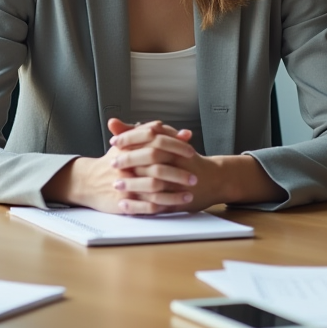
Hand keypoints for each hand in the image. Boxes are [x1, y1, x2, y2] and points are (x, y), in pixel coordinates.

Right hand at [41, 119, 196, 214]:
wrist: (88, 181)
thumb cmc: (114, 162)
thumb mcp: (132, 144)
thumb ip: (160, 138)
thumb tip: (185, 133)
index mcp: (130, 147)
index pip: (156, 141)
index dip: (175, 146)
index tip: (191, 152)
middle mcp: (127, 165)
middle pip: (157, 165)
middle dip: (179, 172)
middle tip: (195, 176)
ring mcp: (125, 184)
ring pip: (154, 187)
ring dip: (174, 192)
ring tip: (189, 193)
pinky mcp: (123, 201)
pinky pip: (146, 205)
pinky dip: (162, 206)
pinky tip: (175, 205)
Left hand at [108, 122, 286, 212]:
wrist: (213, 179)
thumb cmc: (185, 157)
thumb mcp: (164, 140)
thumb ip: (136, 132)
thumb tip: (112, 123)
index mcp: (173, 143)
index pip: (149, 136)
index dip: (129, 139)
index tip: (114, 143)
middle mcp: (178, 159)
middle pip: (151, 156)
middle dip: (129, 160)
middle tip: (112, 164)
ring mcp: (179, 179)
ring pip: (155, 180)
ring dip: (133, 183)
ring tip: (116, 184)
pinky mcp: (177, 198)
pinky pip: (157, 202)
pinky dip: (139, 204)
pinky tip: (124, 203)